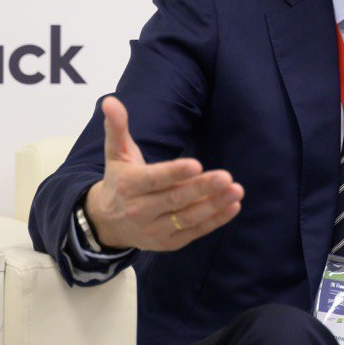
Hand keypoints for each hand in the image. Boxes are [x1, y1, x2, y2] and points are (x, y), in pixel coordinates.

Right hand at [84, 96, 242, 251]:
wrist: (107, 223)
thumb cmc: (119, 180)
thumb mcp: (116, 153)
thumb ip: (117, 127)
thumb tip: (111, 101)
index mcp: (129, 186)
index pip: (154, 179)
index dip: (174, 173)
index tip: (196, 164)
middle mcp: (140, 211)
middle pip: (175, 200)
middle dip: (201, 189)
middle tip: (226, 177)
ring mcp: (155, 230)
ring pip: (188, 218)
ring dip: (214, 206)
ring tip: (236, 191)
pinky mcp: (168, 243)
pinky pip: (194, 232)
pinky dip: (215, 221)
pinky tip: (233, 207)